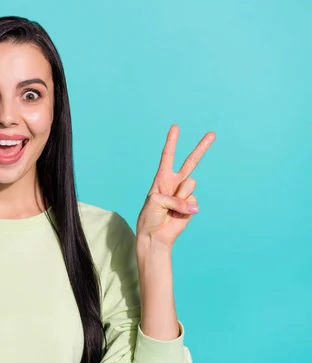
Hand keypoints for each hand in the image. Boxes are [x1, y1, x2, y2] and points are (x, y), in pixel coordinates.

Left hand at [136, 124, 215, 248]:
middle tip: (212, 133)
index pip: (168, 156)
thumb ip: (174, 199)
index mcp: (162, 178)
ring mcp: (184, 193)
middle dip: (202, 147)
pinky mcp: (192, 205)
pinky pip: (193, 200)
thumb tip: (194, 206)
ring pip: (190, 184)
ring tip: (170, 208)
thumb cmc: (149, 217)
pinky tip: (177, 215)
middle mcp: (174, 183)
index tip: (175, 127)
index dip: (171, 142)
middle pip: (191, 162)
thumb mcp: (155, 202)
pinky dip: (185, 208)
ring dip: (180, 197)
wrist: (155, 235)